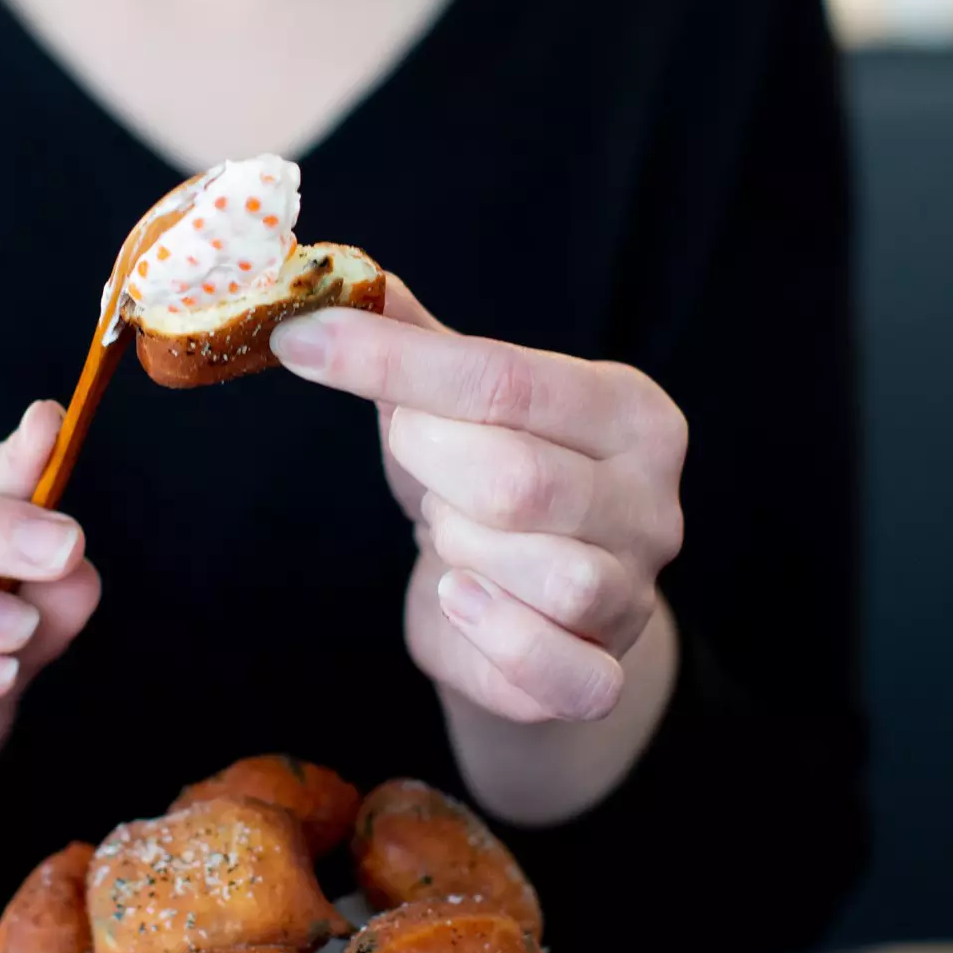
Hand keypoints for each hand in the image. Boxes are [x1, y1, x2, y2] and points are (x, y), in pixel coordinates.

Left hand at [270, 278, 685, 724]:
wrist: (520, 609)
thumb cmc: (485, 486)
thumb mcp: (455, 407)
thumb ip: (411, 344)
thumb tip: (337, 277)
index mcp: (628, 411)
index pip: (505, 377)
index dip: (390, 361)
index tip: (300, 343)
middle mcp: (652, 500)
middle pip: (519, 480)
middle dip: (434, 471)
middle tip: (422, 470)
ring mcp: (634, 593)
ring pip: (546, 573)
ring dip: (464, 554)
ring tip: (452, 538)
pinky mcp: (601, 675)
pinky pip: (559, 669)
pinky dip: (499, 638)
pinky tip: (463, 601)